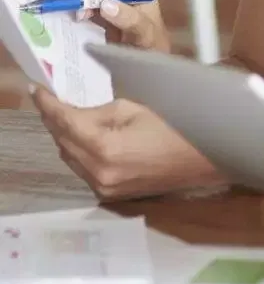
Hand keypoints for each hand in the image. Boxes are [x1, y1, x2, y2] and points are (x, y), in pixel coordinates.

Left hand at [31, 86, 220, 200]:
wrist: (206, 160)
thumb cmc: (178, 126)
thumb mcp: (137, 108)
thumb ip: (101, 112)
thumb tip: (79, 113)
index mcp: (105, 148)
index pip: (64, 122)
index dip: (48, 104)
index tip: (37, 90)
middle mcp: (99, 173)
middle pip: (62, 142)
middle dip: (56, 120)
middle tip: (53, 99)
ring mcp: (104, 187)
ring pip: (70, 158)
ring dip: (68, 137)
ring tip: (70, 116)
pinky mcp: (112, 193)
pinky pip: (84, 169)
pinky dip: (81, 152)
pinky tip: (89, 138)